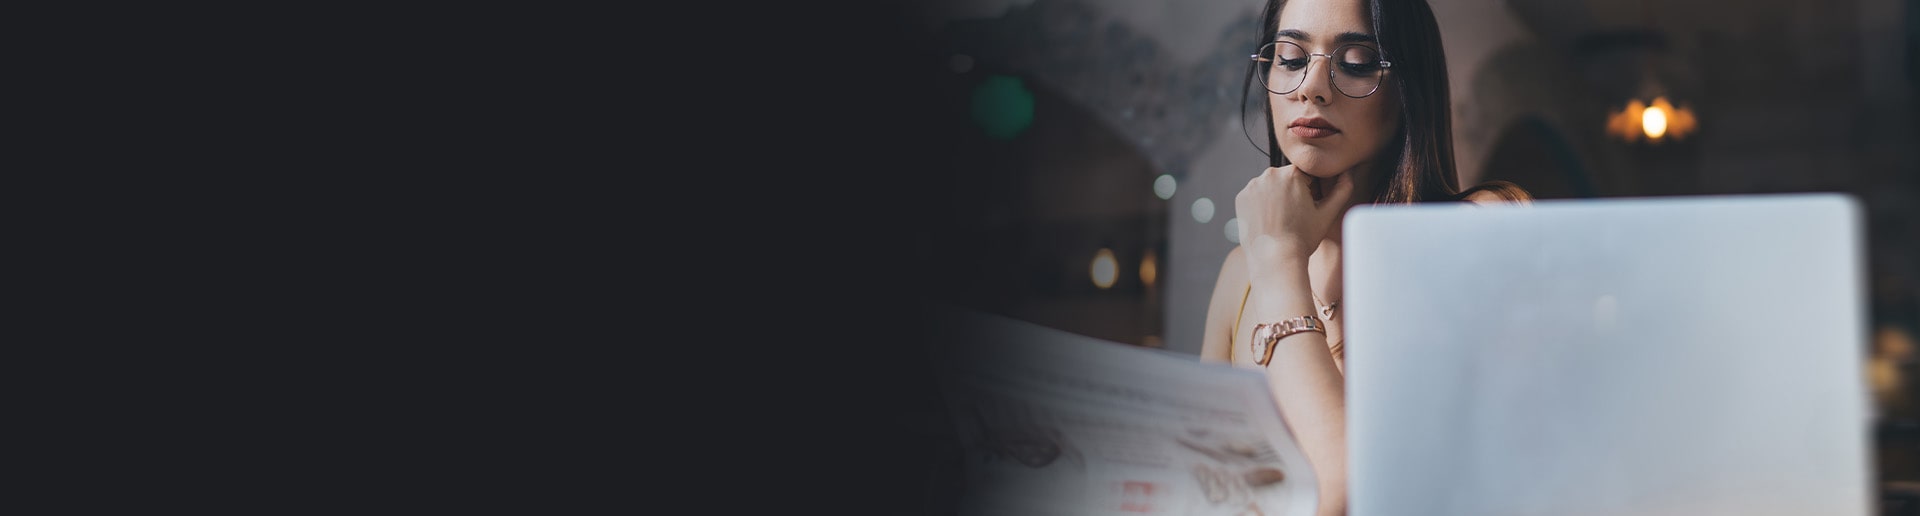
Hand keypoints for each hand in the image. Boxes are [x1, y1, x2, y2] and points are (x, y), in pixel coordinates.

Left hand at [1234, 165, 1354, 272]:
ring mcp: (1252, 186)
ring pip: (1270, 186)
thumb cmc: (1302, 239)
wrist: (1274, 260)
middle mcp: (1269, 174)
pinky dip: (1261, 205)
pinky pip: (1255, 195)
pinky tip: (1268, 221)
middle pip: (1286, 179)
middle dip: (1292, 193)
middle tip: (1294, 217)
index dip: (1310, 191)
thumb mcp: (1328, 214)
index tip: (1307, 208)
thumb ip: (1342, 189)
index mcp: (1292, 173)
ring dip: (1276, 197)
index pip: (1306, 175)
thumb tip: (1347, 174)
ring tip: (1281, 220)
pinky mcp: (1241, 197)